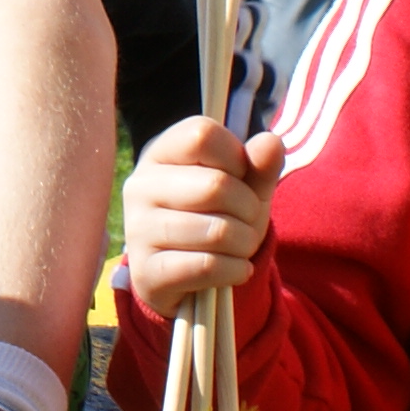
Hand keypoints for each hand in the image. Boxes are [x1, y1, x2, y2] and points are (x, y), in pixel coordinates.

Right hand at [121, 117, 280, 313]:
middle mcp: (140, 186)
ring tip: (240, 246)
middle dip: (249, 208)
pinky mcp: (146, 272)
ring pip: (217, 231)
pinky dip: (235, 270)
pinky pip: (207, 267)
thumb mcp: (245, 187)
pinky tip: (235, 269)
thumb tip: (271, 142)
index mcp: (160, 153)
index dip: (236, 156)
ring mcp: (138, 230)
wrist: (192, 275)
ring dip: (245, 243)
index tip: (239, 176)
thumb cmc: (219, 217)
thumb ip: (260, 165)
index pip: (202, 135)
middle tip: (247, 220)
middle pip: (216, 185)